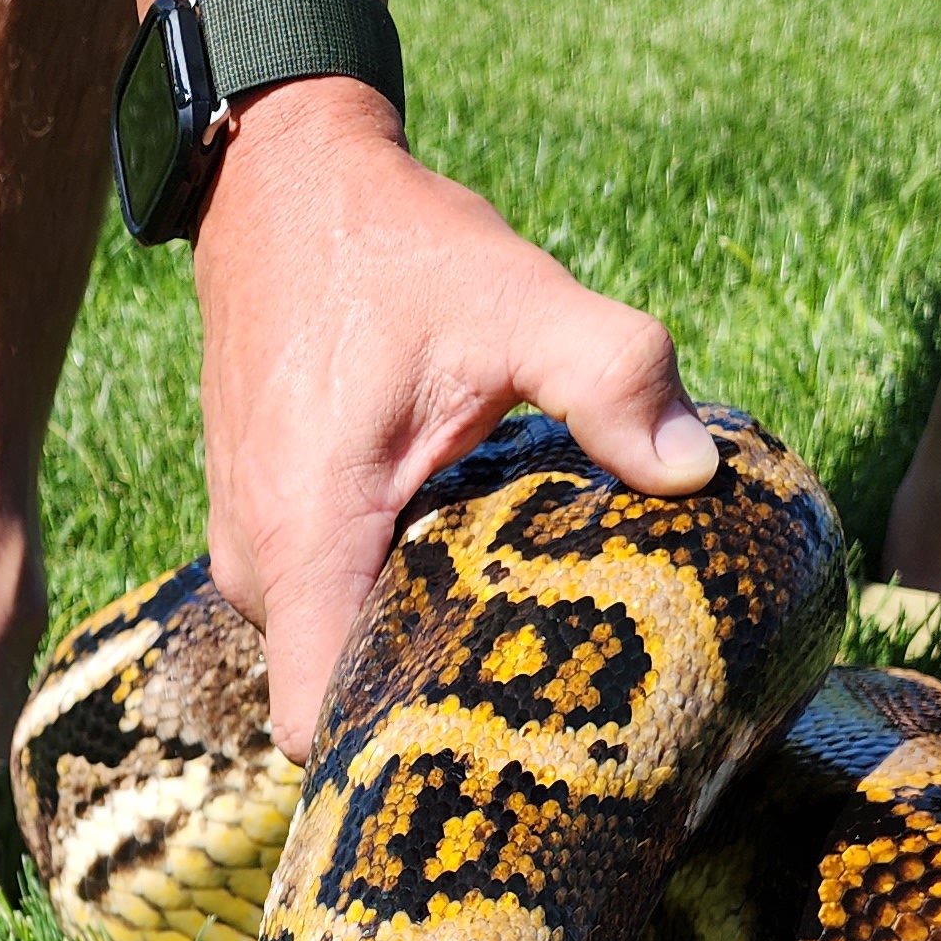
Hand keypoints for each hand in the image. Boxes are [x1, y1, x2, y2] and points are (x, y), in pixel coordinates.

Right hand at [190, 79, 713, 756]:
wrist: (283, 187)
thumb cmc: (390, 250)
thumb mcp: (517, 300)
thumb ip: (610, 377)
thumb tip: (692, 472)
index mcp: (307, 537)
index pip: (317, 725)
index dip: (391, 753)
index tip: (485, 743)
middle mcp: (259, 563)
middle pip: (332, 702)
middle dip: (422, 708)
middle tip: (534, 695)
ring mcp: (248, 550)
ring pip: (328, 653)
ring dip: (406, 647)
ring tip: (507, 627)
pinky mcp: (261, 529)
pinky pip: (317, 606)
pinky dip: (381, 601)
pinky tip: (460, 569)